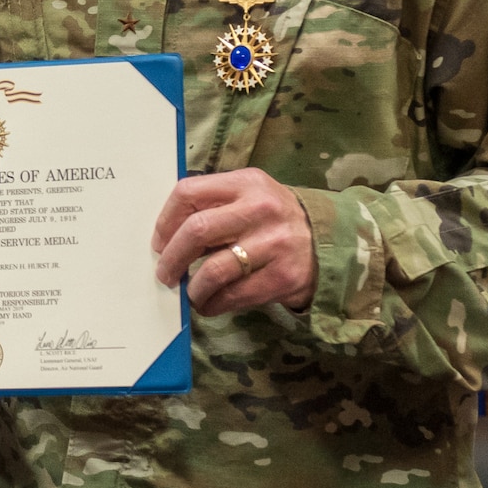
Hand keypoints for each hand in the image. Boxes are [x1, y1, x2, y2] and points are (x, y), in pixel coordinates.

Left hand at [152, 169, 315, 317]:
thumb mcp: (248, 197)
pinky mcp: (283, 277)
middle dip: (172, 257)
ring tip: (189, 293)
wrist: (328, 242)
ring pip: (214, 270)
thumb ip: (214, 207)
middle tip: (165, 273)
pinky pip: (234, 295)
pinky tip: (209, 303)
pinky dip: (212, 304)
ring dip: (192, 288)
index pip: (189, 192)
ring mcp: (274, 244)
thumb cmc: (273, 219)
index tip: (159, 242)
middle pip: (197, 230)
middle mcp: (261, 209)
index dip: (165, 220)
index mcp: (246, 183)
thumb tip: (166, 240)